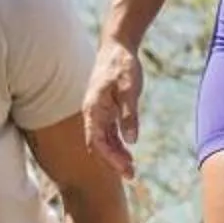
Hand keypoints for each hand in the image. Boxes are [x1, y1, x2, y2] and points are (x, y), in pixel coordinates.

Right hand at [83, 40, 143, 180]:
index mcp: (93, 109)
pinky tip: (128, 154)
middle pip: (98, 145)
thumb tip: (131, 140)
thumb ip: (129, 114)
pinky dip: (117, 144)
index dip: (110, 158)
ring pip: (103, 140)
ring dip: (115, 155)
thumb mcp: (130, 88)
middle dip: (113, 162)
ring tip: (131, 170)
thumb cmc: (122, 65)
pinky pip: (109, 132)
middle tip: (131, 175)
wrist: (117, 46)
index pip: (97, 141)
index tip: (125, 169)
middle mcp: (92, 113)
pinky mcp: (106, 110)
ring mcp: (98, 112)